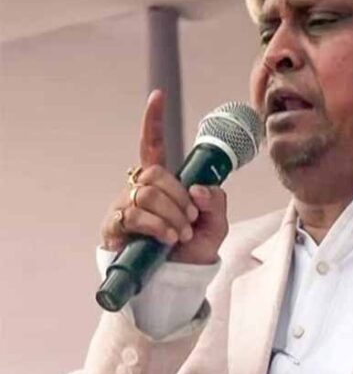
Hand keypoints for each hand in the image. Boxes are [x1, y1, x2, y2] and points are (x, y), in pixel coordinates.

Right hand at [100, 90, 227, 263]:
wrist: (177, 277)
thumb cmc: (193, 246)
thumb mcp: (216, 222)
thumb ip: (215, 201)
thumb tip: (196, 190)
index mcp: (162, 182)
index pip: (153, 146)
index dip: (154, 122)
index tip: (158, 96)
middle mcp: (139, 188)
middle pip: (155, 174)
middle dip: (179, 198)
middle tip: (190, 219)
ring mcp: (125, 206)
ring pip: (148, 194)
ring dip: (171, 215)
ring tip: (180, 233)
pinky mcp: (114, 226)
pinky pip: (136, 215)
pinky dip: (157, 227)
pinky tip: (166, 239)